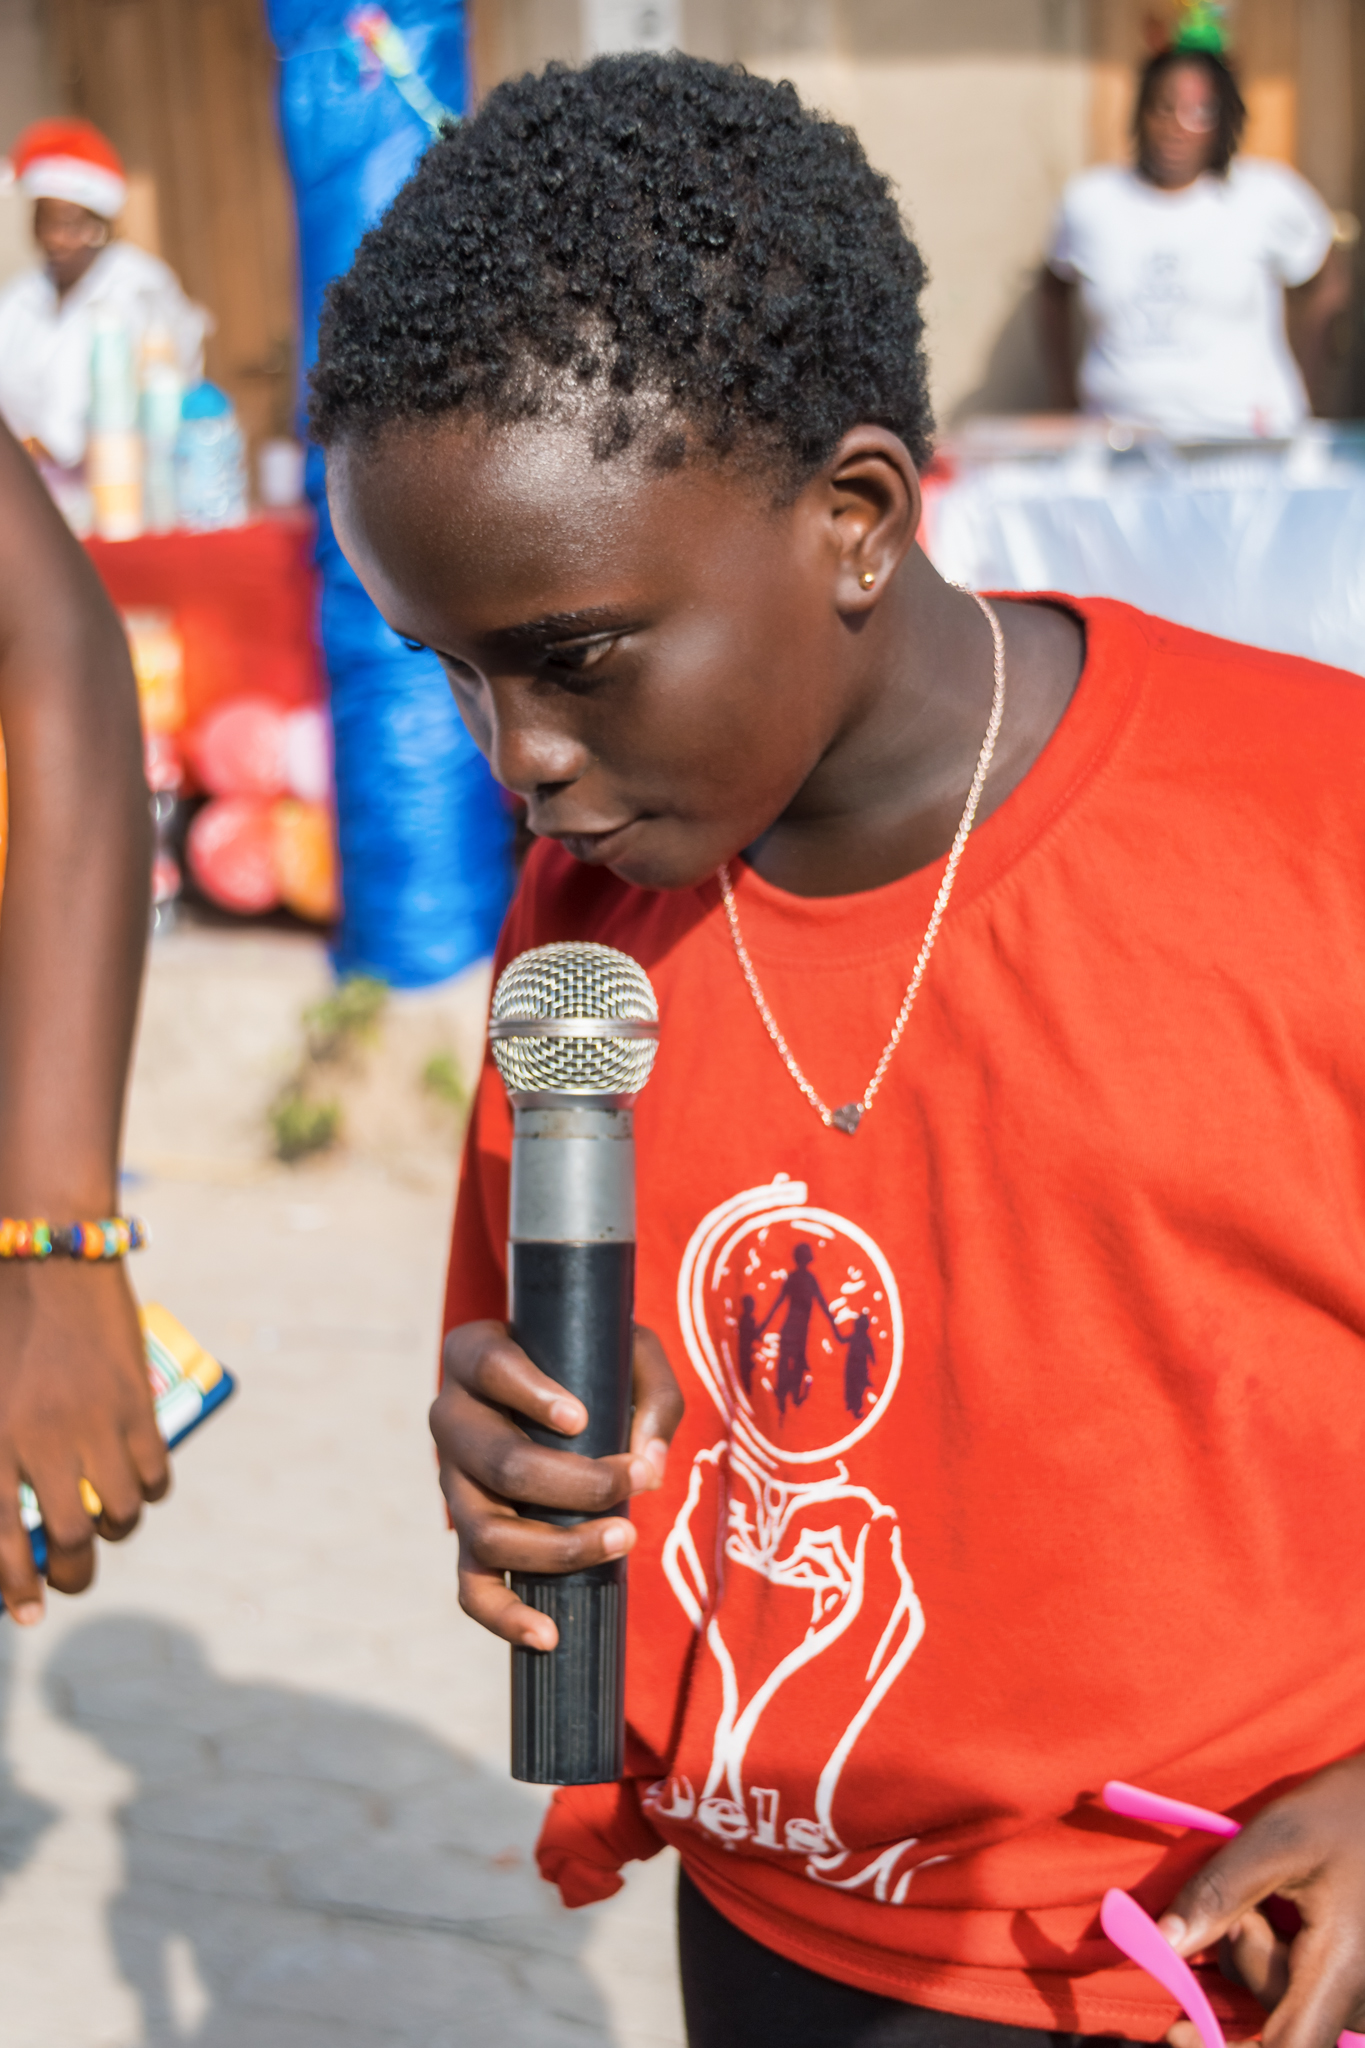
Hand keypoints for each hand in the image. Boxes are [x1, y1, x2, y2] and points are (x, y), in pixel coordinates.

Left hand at [0, 1261, 168, 1620]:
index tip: (26, 1614)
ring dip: (115, 1529)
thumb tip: (14, 1507)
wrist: (48, 1252)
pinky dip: (150, 1490)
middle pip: (67, 1540)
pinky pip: (156, 1474)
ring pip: (119, 1515)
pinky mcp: (136, 1403)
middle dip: (72, 1575)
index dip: (15, 1588)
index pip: (2, 1540)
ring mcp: (94, 1424)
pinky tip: (139, 1484)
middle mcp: (40, 1443)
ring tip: (106, 1520)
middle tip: (70, 1577)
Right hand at [431, 1318, 683, 1648]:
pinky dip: (506, 1617)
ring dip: (562, 1546)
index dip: (533, 1395)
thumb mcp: (628, 1353)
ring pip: (489, 1532)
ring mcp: (454, 1485)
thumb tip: (651, 1462)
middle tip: (642, 1480)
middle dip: (579, 1483)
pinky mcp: (467, 1537)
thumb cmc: (591, 1366)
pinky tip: (548, 1634)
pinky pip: (472, 1588)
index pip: (491, 1369)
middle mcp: (452, 1420)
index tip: (582, 1417)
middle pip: (501, 1463)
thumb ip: (653, 1395)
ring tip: (625, 1536)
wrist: (561, 1392)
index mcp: (474, 1356)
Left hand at [1159, 1755, 1364, 2047]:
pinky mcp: (1353, 1983)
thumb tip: (1163, 1944)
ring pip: (1285, 2003)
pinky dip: (1271, 1964)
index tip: (1178, 2031)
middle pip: (1277, 2018)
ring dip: (1258, 1957)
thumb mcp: (1276, 1838)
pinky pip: (1301, 1994)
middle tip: (1251, 1906)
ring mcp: (1361, 1996)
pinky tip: (1267, 1926)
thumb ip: (1219, 1893)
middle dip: (1245, 1960)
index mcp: (1343, 1970)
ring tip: (1272, 1902)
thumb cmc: (1343, 1811)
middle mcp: (1361, 1999)